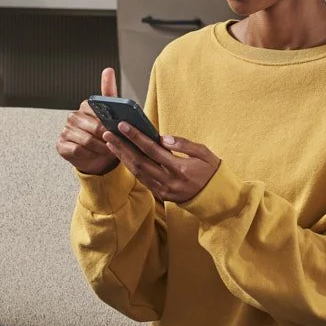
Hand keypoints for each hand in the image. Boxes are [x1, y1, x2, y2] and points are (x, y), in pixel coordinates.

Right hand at [57, 67, 120, 174]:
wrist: (97, 157)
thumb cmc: (105, 134)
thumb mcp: (112, 114)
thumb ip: (110, 93)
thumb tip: (108, 69)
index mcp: (86, 106)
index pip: (97, 111)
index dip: (109, 123)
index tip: (114, 128)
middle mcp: (73, 117)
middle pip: (94, 127)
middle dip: (107, 138)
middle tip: (114, 142)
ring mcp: (66, 130)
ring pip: (86, 140)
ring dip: (100, 148)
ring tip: (107, 150)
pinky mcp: (61, 145)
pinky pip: (77, 150)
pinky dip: (89, 154)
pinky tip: (93, 154)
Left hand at [104, 123, 221, 203]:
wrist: (217, 199)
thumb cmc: (212, 172)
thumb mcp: (204, 153)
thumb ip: (183, 144)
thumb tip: (162, 138)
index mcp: (180, 168)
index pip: (152, 150)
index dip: (136, 137)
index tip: (123, 126)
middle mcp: (169, 181)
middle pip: (139, 161)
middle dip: (122, 147)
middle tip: (108, 134)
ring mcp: (163, 190)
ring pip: (137, 172)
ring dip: (122, 157)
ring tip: (111, 144)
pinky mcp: (161, 195)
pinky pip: (142, 180)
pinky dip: (131, 167)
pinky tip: (124, 158)